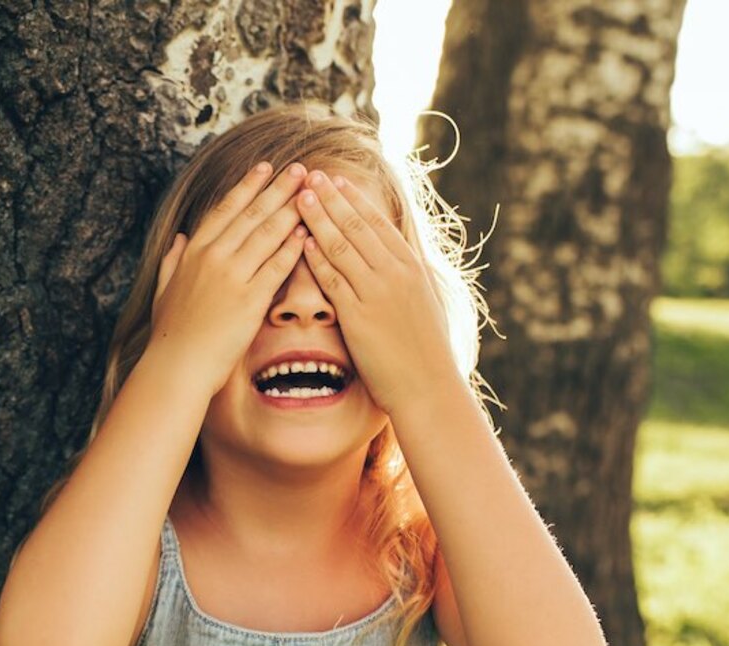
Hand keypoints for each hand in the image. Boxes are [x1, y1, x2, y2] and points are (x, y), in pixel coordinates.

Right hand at [148, 161, 309, 394]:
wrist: (177, 366)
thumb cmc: (171, 334)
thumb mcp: (163, 290)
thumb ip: (171, 260)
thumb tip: (179, 238)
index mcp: (193, 252)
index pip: (225, 209)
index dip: (248, 186)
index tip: (265, 167)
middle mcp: (213, 258)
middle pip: (252, 214)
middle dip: (279, 188)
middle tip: (301, 168)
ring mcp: (232, 277)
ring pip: (268, 234)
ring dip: (292, 210)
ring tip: (311, 192)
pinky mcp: (250, 301)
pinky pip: (277, 267)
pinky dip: (294, 248)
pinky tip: (308, 233)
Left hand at [293, 170, 461, 416]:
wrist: (429, 387)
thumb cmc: (424, 351)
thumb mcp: (422, 302)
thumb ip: (405, 277)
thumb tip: (391, 259)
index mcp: (411, 267)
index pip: (378, 223)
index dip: (353, 199)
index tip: (335, 180)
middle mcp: (396, 274)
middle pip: (357, 226)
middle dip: (331, 198)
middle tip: (309, 175)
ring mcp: (377, 294)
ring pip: (342, 247)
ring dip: (318, 218)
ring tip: (299, 197)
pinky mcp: (359, 317)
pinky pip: (333, 280)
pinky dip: (316, 257)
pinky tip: (301, 241)